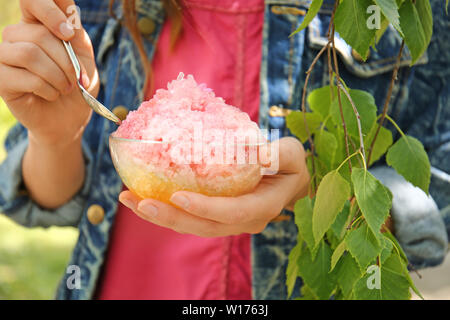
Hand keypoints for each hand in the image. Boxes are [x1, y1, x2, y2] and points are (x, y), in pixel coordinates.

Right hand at [0, 0, 98, 147]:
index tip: (69, 33)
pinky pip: (25, 76)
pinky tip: (50, 95)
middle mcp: (16, 36)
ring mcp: (4, 57)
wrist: (69, 119)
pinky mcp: (0, 79)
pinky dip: (47, 89)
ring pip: (30, 53)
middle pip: (38, 33)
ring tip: (65, 88)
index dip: (49, 9)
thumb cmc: (77, 86)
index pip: (32, 1)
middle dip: (66, 61)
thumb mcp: (84, 58)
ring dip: (57, 75)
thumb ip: (77, 35)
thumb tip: (69, 16)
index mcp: (37, 25)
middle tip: (75, 79)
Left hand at [119, 137, 309, 236]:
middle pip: (204, 226)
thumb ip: (278, 153)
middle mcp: (242, 221)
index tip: (178, 196)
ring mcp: (226, 221)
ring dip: (160, 216)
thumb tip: (254, 151)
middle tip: (140, 203)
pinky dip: (165, 207)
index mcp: (261, 207)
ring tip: (130, 199)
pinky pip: (188, 216)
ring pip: (191, 225)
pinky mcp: (214, 214)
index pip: (232, 213)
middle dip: (171, 218)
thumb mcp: (291, 155)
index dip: (205, 208)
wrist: (288, 181)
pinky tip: (141, 195)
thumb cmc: (290, 165)